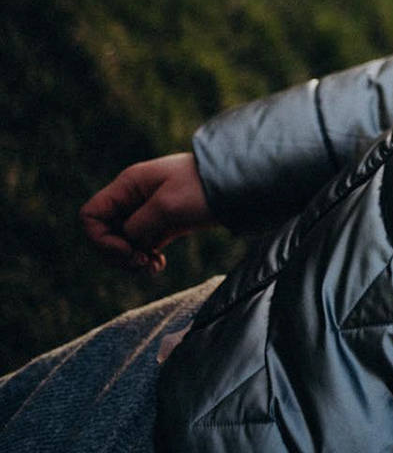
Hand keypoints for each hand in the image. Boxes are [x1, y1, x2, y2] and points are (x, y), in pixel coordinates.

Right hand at [80, 152, 214, 274]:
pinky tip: (158, 266)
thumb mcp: (167, 206)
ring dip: (131, 259)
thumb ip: (138, 225)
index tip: (126, 249)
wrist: (241, 187)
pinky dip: (145, 258)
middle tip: (140, 262)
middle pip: (105, 233)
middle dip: (117, 253)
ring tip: (152, 266)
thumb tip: (126, 241)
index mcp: (128, 186)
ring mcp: (148, 212)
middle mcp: (133, 198)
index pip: (91, 215)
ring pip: (123, 242)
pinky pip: (141, 246)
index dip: (100, 238)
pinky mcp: (164, 224)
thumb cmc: (204, 189)